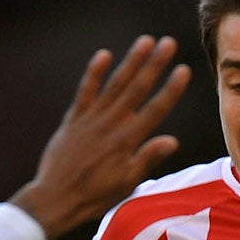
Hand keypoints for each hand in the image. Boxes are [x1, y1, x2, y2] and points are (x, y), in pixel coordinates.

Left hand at [11, 36, 191, 239]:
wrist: (56, 198)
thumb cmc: (94, 196)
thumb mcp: (126, 183)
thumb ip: (147, 158)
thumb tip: (172, 141)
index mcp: (127, 142)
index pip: (155, 110)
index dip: (170, 89)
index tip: (183, 70)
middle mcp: (111, 125)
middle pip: (137, 89)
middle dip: (154, 65)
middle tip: (168, 42)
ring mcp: (91, 119)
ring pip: (115, 84)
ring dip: (131, 62)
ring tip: (145, 41)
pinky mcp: (74, 119)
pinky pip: (85, 91)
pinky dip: (94, 73)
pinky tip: (104, 55)